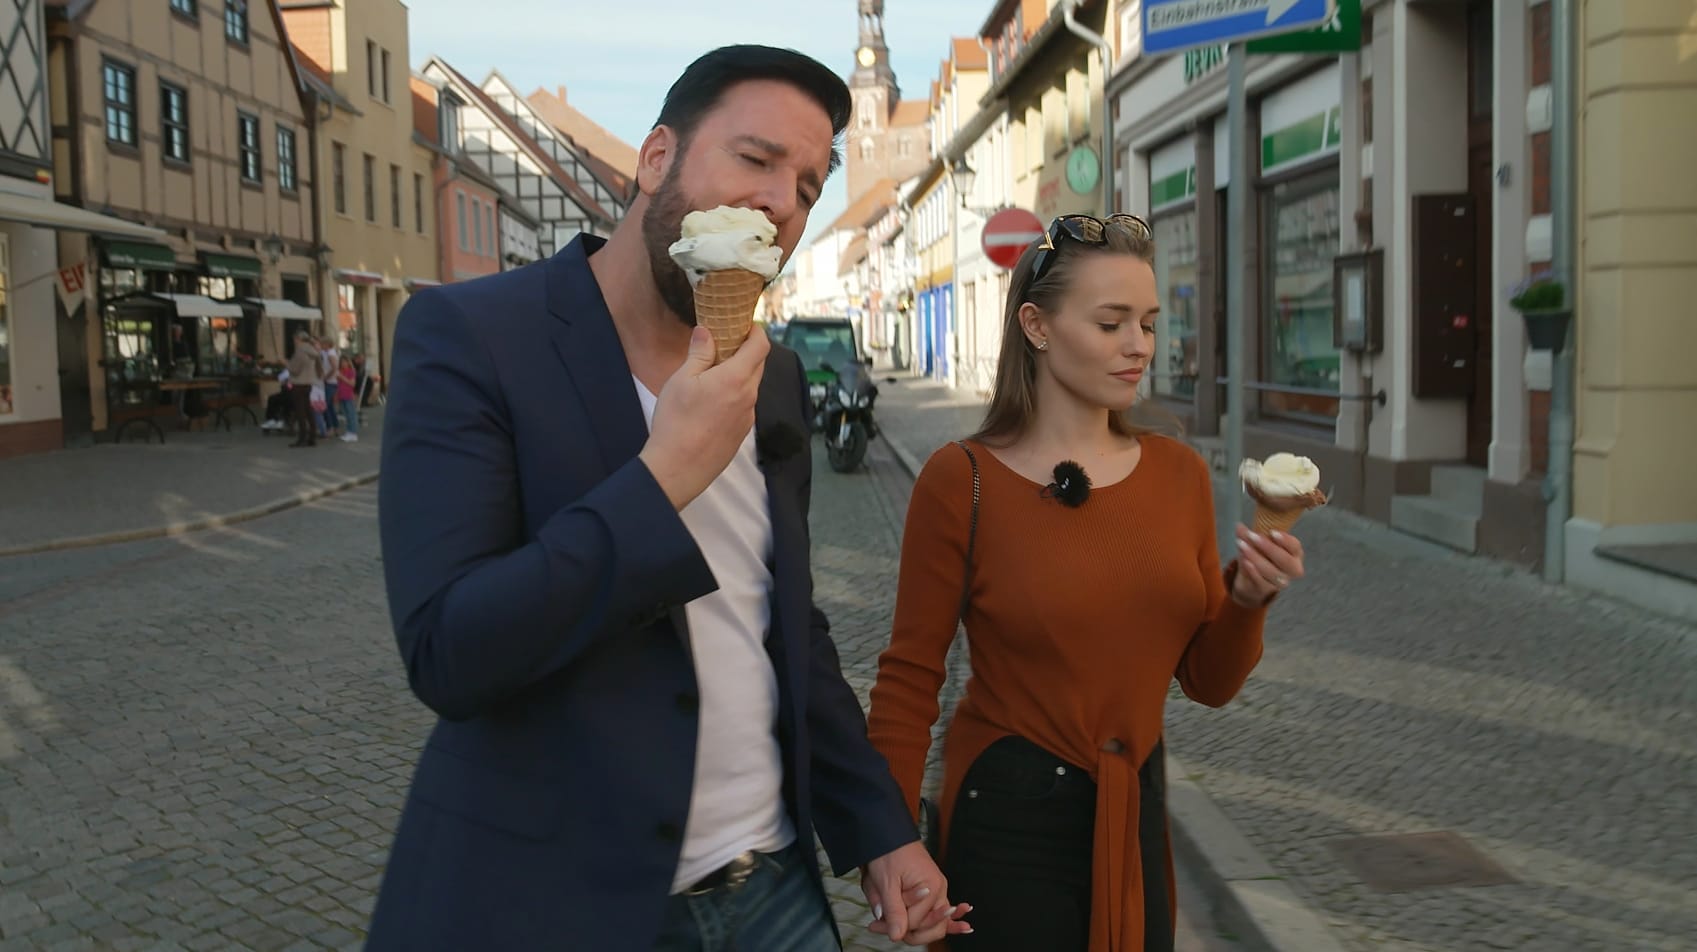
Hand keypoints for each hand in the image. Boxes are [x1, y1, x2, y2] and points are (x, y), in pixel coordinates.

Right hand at [639, 324, 769, 509]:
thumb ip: (698, 354)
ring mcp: (747, 417)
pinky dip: (735, 394)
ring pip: (751, 386)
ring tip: (714, 373)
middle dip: (747, 350)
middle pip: (759, 365)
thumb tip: (707, 332)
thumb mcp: (682, 380)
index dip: (756, 331)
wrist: (679, 467)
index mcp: (736, 378)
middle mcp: (749, 396)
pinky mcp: (741, 432)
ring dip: (740, 374)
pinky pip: (745, 405)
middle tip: (725, 344)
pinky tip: (713, 400)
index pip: (761, 346)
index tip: (744, 324)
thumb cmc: (676, 421)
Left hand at [862, 841, 972, 943]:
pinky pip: (938, 912)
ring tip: (884, 923)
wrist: (890, 834)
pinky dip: (945, 921)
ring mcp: (937, 891)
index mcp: (932, 887)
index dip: (894, 926)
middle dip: (906, 930)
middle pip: (932, 927)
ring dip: (910, 924)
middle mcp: (939, 890)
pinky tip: (964, 927)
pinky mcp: (931, 891)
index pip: (916, 922)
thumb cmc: (890, 852)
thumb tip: (897, 935)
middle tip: (879, 926)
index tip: (874, 924)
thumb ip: (894, 911)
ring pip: (931, 922)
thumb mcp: (887, 882)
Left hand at [1231, 525, 1305, 605]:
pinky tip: (1245, 562)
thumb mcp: (1255, 545)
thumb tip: (1239, 526)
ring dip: (1256, 557)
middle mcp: (1292, 569)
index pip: (1295, 547)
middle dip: (1269, 548)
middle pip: (1286, 561)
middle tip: (1252, 536)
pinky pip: (1261, 582)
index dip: (1285, 540)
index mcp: (1294, 554)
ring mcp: (1281, 582)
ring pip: (1272, 572)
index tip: (1272, 532)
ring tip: (1242, 545)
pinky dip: (1253, 572)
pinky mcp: (1267, 590)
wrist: (1250, 581)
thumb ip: (1249, 535)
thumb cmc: (1259, 557)